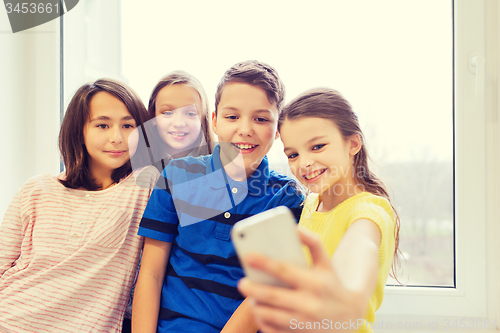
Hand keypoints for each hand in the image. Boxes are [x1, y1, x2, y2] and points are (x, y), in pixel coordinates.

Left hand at [237, 228, 365, 332]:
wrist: (349, 316)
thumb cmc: (332, 284)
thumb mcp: (327, 262)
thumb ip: (312, 242)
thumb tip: (294, 228)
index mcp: (315, 283)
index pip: (284, 270)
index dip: (264, 262)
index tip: (248, 256)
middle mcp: (309, 304)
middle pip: (272, 296)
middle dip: (252, 289)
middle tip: (242, 282)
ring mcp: (303, 323)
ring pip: (269, 315)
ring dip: (256, 305)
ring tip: (251, 297)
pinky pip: (272, 330)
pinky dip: (262, 320)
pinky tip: (260, 311)